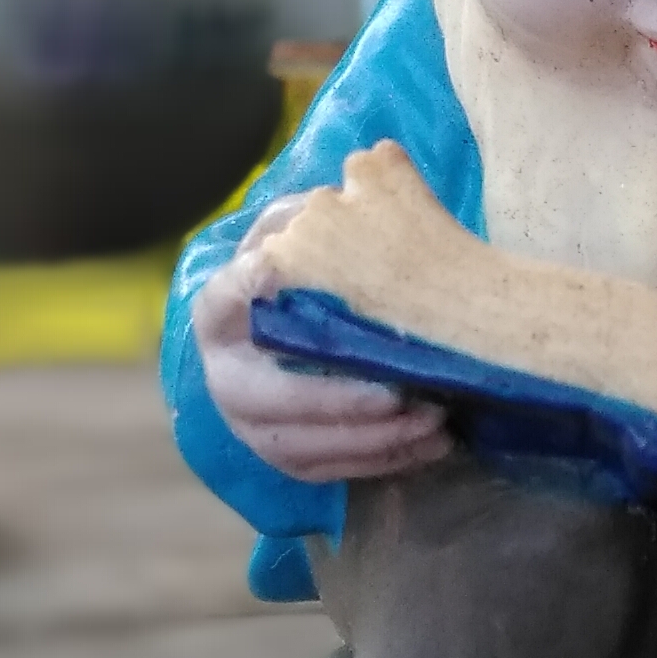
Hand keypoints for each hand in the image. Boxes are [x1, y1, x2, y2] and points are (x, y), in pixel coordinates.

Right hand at [191, 198, 451, 484]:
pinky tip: (432, 446)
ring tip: (435, 421)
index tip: (272, 271)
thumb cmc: (302, 275)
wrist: (291, 327)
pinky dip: (385, 461)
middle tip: (398, 394)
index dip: (245, 287)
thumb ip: (309, 218)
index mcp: (221, 311)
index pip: (224, 297)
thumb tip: (349, 186)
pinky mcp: (288, 457)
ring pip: (306, 447)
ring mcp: (252, 425)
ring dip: (374, 441)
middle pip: (271, 398)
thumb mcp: (295, 237)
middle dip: (337, 401)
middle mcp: (227, 375)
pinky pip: (334, 471)